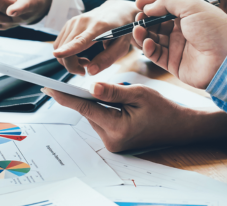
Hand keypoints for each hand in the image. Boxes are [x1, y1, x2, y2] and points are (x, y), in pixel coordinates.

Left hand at [42, 82, 195, 151]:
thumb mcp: (139, 94)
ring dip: (98, 102)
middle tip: (86, 82)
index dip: (65, 96)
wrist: (178, 127)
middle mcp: (111, 140)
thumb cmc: (162, 109)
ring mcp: (113, 143)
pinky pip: (102, 120)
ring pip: (94, 115)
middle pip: (89, 111)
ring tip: (117, 95)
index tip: (48, 88)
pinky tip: (115, 103)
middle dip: (86, 95)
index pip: (85, 107)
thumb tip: (91, 87)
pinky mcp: (115, 141)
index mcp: (117, 128)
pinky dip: (103, 108)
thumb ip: (113, 91)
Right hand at [52, 0, 140, 75]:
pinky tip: (79, 53)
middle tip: (86, 69)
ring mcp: (74, 21)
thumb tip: (90, 72)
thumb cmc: (121, 30)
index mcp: (99, 27)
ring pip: (60, 48)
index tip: (57, 54)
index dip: (68, 49)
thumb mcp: (122, 47)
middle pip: (66, 48)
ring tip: (86, 60)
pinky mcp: (69, 23)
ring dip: (69, 60)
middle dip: (72, 66)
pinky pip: (60, 44)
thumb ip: (107, 59)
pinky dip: (66, 53)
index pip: (81, 40)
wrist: (117, 10)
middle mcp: (84, 21)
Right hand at [133, 0, 226, 88]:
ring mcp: (176, 47)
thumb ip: (167, 1)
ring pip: (152, 39)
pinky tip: (147, 43)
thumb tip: (148, 7)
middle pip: (155, 24)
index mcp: (186, 15)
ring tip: (138, 30)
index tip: (138, 3)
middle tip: (138, 18)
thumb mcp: (191, 6)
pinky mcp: (173, 63)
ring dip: (142, 34)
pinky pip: (155, 55)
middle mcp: (180, 31)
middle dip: (144, 20)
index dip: (150, 4)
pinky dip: (148, 48)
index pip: (163, 7)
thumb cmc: (214, 28)